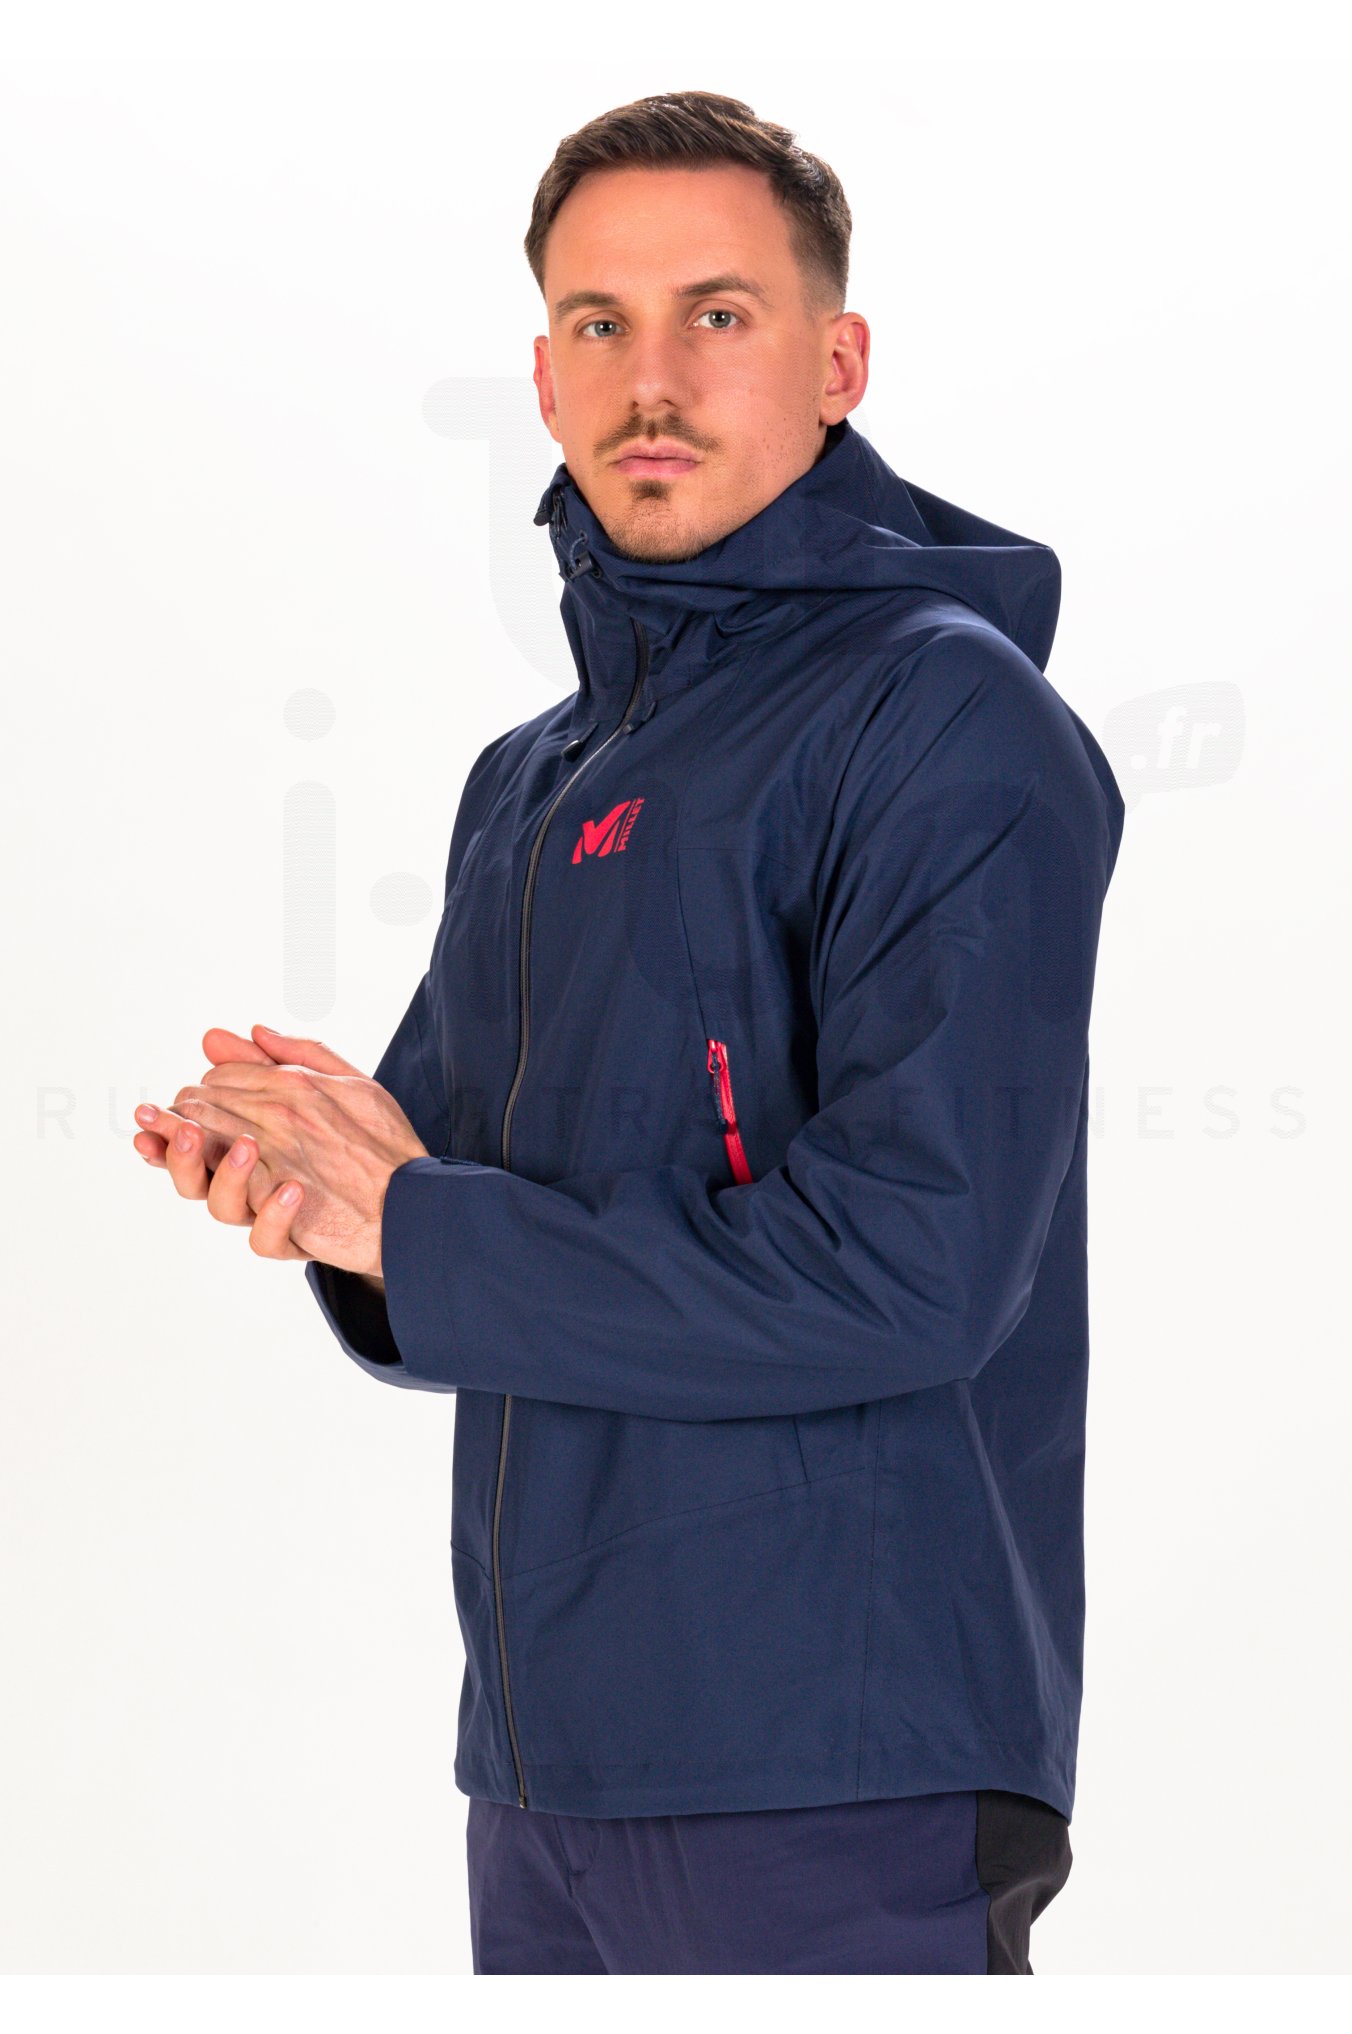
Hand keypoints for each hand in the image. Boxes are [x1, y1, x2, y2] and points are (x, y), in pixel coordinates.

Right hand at [132, 1024, 429, 1273]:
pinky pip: (265, 1239)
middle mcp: (253, 1178)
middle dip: (180, 1147)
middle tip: (183, 1127)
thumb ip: (284, 1057)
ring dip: (225, 1176)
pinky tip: (293, 1190)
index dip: (170, 1122)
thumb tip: (231, 1033)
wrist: (415, 1194)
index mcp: (250, 1140)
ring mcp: (270, 1209)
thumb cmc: (369, 1137)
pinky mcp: (296, 1238)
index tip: (152, 1111)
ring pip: (219, 1204)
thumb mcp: (334, 1083)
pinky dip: (273, 1217)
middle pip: (194, 1168)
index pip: (196, 1128)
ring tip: (248, 1146)